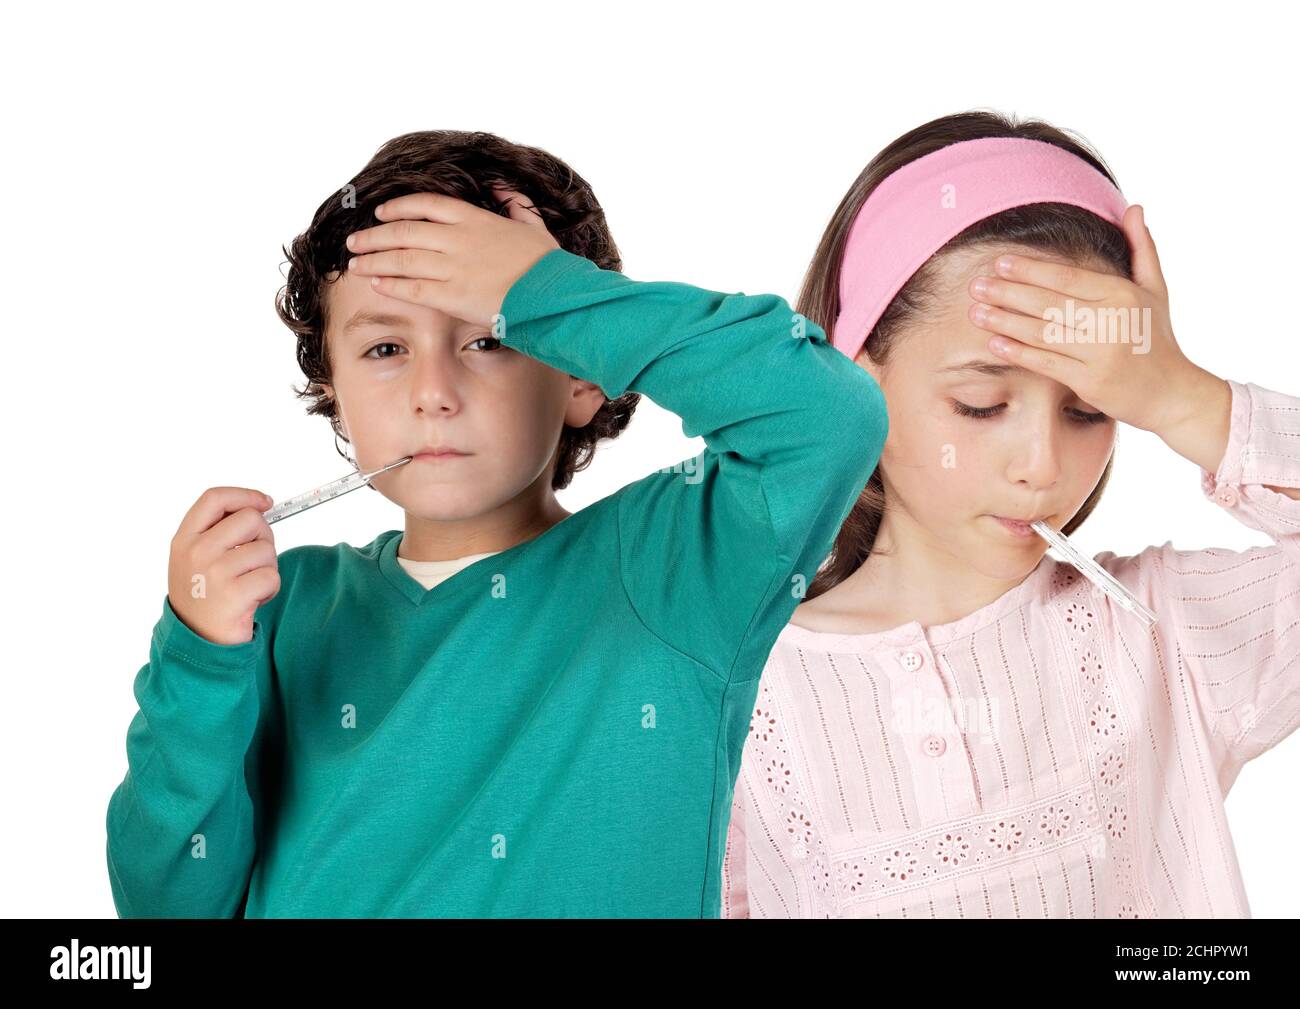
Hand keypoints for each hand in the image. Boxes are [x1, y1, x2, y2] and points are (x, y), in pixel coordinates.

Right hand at [168, 487, 279, 645]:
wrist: (197, 640)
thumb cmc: (205, 594)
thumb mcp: (195, 557)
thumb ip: (218, 531)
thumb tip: (258, 506)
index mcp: (184, 539)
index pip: (214, 498)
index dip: (245, 495)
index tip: (266, 502)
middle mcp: (196, 552)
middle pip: (250, 519)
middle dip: (263, 536)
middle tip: (254, 559)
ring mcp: (213, 572)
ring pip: (266, 550)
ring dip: (267, 568)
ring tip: (247, 585)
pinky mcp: (233, 594)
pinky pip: (271, 576)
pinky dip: (270, 589)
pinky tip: (252, 600)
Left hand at [343, 186, 559, 327]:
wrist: (552, 295)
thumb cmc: (547, 265)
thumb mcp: (533, 225)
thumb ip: (514, 204)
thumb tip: (501, 187)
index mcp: (475, 218)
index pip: (426, 204)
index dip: (399, 208)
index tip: (381, 213)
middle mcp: (458, 239)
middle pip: (405, 231)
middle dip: (375, 236)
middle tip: (354, 242)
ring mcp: (453, 267)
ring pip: (402, 259)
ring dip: (375, 261)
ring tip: (355, 265)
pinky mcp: (452, 296)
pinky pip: (412, 288)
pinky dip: (391, 285)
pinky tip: (376, 284)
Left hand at [966, 204, 1212, 438]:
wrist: (1173, 393)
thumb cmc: (1157, 338)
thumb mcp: (1156, 290)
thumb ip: (1142, 248)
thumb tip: (1134, 207)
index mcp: (1122, 294)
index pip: (1067, 278)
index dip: (1030, 270)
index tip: (1000, 262)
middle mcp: (1112, 320)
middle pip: (1048, 303)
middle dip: (1008, 293)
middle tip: (976, 285)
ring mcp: (1101, 353)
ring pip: (1042, 332)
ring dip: (1005, 321)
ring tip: (975, 312)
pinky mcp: (1091, 381)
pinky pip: (1046, 363)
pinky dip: (1018, 353)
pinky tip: (994, 343)